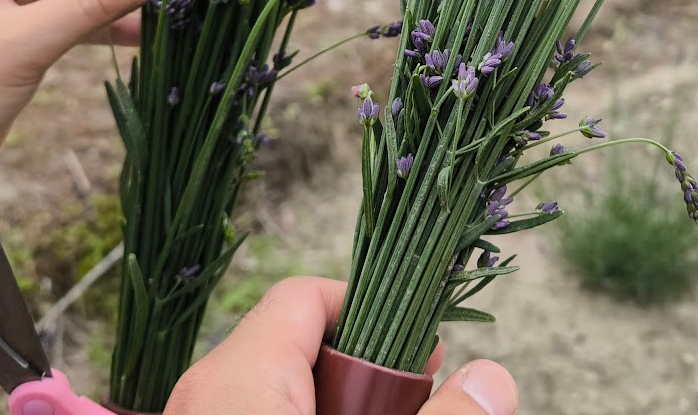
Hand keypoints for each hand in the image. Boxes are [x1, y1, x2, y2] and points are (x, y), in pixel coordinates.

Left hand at [166, 277, 516, 414]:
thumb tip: (494, 378)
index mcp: (236, 376)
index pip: (306, 295)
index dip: (373, 312)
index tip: (418, 355)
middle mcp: (203, 394)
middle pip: (296, 345)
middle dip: (361, 373)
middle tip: (406, 409)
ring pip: (277, 390)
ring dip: (333, 405)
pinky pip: (252, 414)